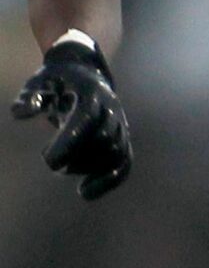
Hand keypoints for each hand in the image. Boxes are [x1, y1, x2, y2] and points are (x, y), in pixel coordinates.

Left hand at [12, 32, 132, 199]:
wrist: (85, 75)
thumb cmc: (56, 81)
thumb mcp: (37, 81)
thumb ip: (28, 97)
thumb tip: (25, 112)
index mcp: (92, 91)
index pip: (87, 119)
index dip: (71, 143)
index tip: (50, 163)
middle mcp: (111, 108)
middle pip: (103, 139)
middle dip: (77, 158)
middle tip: (51, 163)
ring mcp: (121, 125)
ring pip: (115, 154)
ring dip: (89, 169)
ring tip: (65, 169)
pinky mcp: (123, 140)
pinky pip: (124, 164)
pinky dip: (108, 182)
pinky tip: (85, 193)